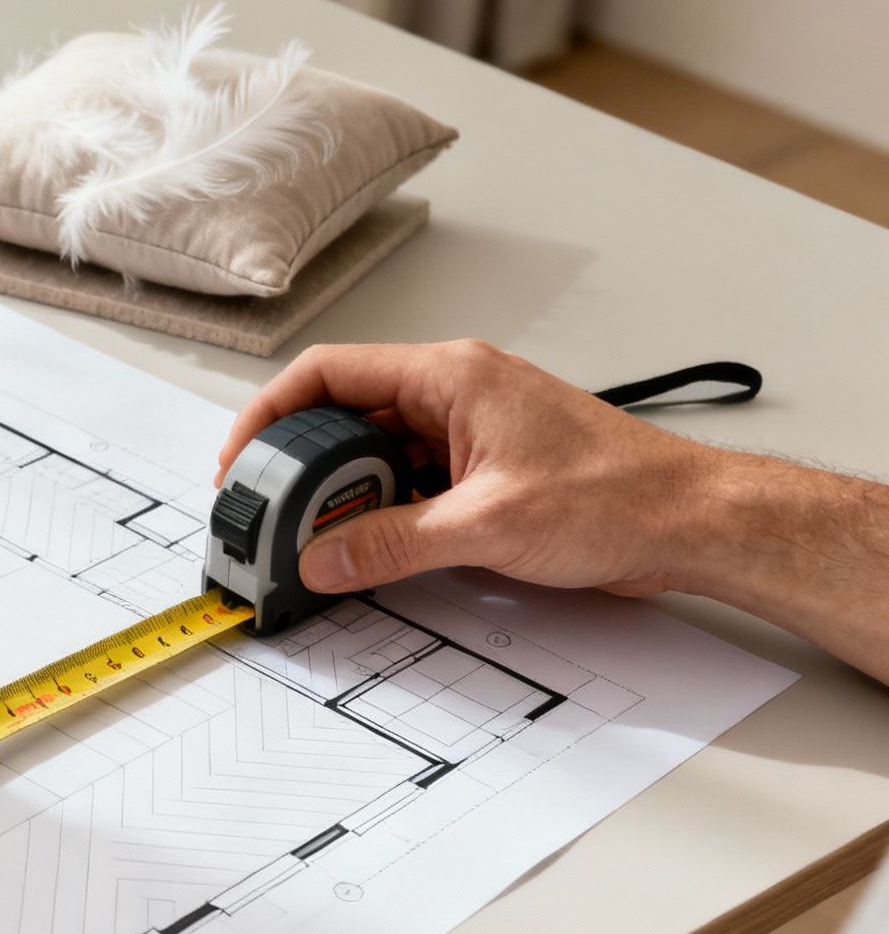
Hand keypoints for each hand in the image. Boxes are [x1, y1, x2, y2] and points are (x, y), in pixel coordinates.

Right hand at [216, 340, 728, 597]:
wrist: (693, 523)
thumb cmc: (620, 496)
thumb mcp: (486, 526)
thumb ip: (391, 543)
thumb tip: (322, 559)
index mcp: (450, 377)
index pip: (328, 374)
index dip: (270, 415)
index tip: (241, 463)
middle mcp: (455, 394)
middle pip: (344, 418)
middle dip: (302, 469)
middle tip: (274, 518)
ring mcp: (469, 432)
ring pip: (375, 455)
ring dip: (344, 497)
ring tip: (319, 541)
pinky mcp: (484, 472)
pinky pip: (410, 483)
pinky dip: (382, 513)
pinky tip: (371, 549)